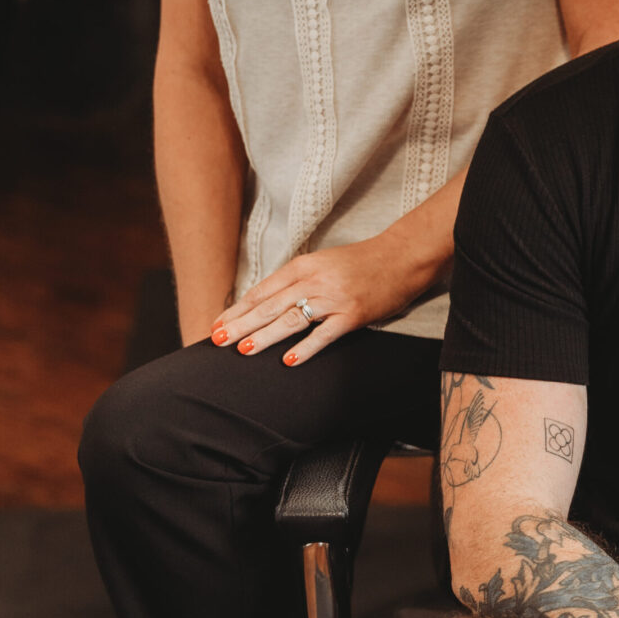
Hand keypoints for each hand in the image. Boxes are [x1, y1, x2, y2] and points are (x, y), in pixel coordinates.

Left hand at [212, 235, 425, 365]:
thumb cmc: (361, 262)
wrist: (401, 257)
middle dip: (241, 324)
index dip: (238, 309)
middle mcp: (314, 280)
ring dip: (264, 336)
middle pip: (269, 306)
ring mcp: (333, 298)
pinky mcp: (352, 314)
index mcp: (303, 266)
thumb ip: (297, 281)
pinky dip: (305, 348)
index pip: (262, 291)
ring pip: (290, 319)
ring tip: (243, 349)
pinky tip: (289, 360)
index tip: (217, 324)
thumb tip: (267, 303)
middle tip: (217, 339)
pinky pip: (324, 334)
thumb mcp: (323, 264)